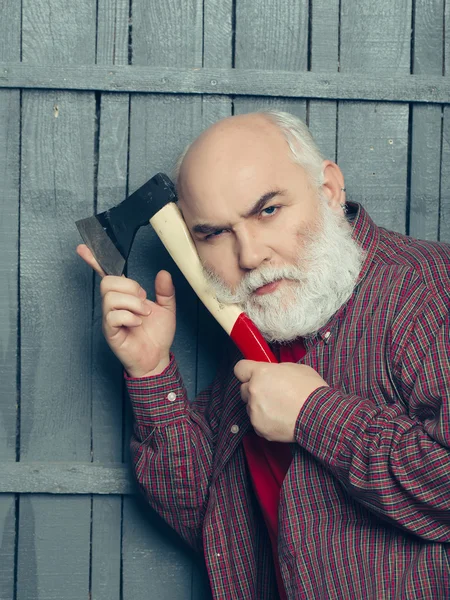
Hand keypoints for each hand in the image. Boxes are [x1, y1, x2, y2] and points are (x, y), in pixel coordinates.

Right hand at [76, 244, 175, 376]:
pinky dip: (129, 317)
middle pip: (108, 282)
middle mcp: (113, 305)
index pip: (106, 275)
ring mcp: (110, 318)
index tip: (83, 248)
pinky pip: (112, 316)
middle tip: (144, 300)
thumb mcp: (167, 309)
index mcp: (124, 296)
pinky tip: (138, 323)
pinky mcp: (110, 332)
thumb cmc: (157, 335)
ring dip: (133, 303)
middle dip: (130, 287)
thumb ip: (165, 291)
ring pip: (110, 297)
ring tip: (144, 313)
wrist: (157, 358)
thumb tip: (163, 273)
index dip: (94, 261)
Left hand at [234, 361, 328, 441]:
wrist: (320, 415)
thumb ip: (276, 370)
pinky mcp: (259, 427)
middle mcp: (254, 390)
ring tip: (280, 408)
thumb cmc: (311, 391)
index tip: (251, 375)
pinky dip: (266, 421)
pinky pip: (257, 422)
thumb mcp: (295, 368)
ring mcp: (255, 410)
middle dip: (254, 390)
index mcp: (261, 373)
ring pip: (250, 407)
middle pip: (244, 389)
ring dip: (260, 406)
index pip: (240, 368)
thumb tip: (272, 373)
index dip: (246, 371)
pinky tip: (281, 419)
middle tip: (271, 393)